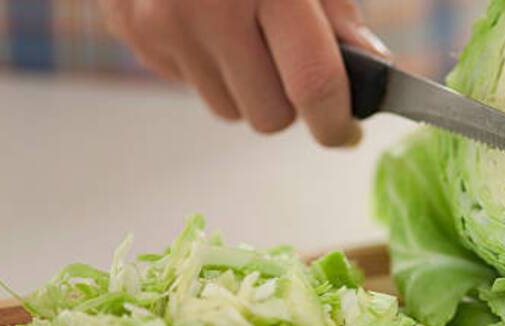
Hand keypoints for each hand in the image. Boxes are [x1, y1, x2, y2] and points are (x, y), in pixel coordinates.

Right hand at [99, 0, 390, 145]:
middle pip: (269, 116)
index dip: (335, 123)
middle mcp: (211, 10)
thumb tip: (372, 69)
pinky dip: (208, 66)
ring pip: (227, 109)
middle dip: (289, 100)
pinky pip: (188, 84)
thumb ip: (339, 16)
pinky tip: (207, 20)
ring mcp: (163, 24)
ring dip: (246, 87)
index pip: (313, 84)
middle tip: (289, 60)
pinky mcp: (132, 32)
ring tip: (244, 31)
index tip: (346, 134)